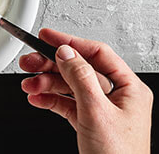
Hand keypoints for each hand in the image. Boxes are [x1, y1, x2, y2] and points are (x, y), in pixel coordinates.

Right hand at [19, 28, 152, 153]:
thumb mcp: (96, 111)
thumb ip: (80, 77)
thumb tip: (66, 52)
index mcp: (129, 88)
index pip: (97, 54)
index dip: (70, 42)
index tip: (47, 36)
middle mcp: (117, 96)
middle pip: (79, 69)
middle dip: (51, 66)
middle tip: (29, 62)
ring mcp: (102, 109)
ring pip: (69, 86)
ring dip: (46, 84)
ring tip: (29, 85)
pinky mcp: (89, 122)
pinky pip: (66, 104)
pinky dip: (49, 100)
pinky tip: (36, 98)